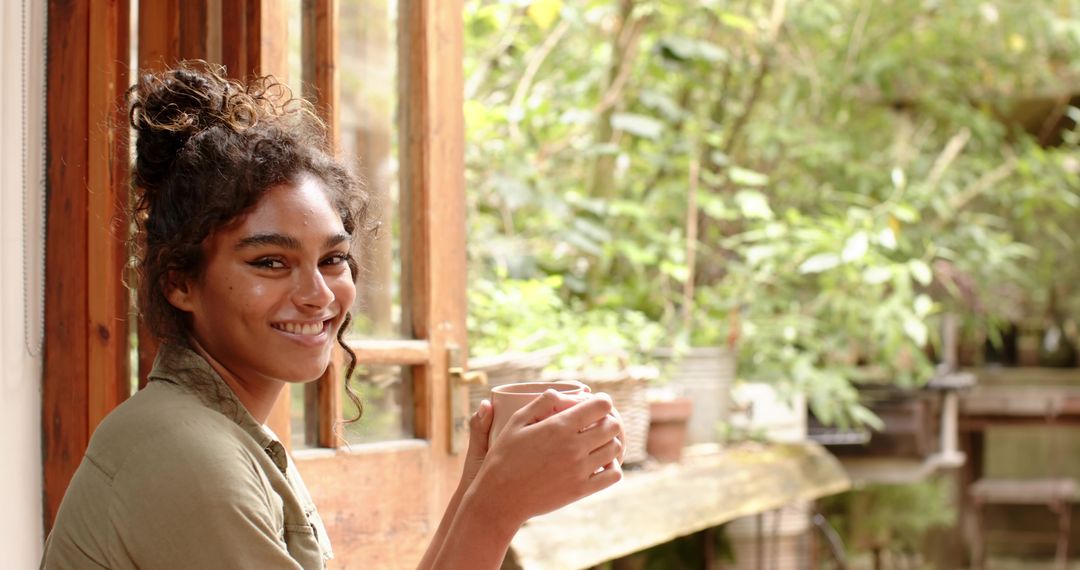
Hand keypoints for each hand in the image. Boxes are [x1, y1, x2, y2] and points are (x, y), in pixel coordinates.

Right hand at [466, 389, 624, 529]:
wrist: (500, 498)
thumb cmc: (504, 458)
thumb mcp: (516, 423)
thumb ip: (540, 403)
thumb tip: (560, 393)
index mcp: (559, 426)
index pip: (602, 406)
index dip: (602, 402)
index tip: (597, 405)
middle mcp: (574, 447)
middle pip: (613, 426)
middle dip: (607, 421)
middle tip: (597, 424)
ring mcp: (580, 470)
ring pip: (615, 449)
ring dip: (610, 443)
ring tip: (598, 444)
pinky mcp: (581, 490)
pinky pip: (614, 475)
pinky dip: (612, 467)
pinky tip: (600, 464)